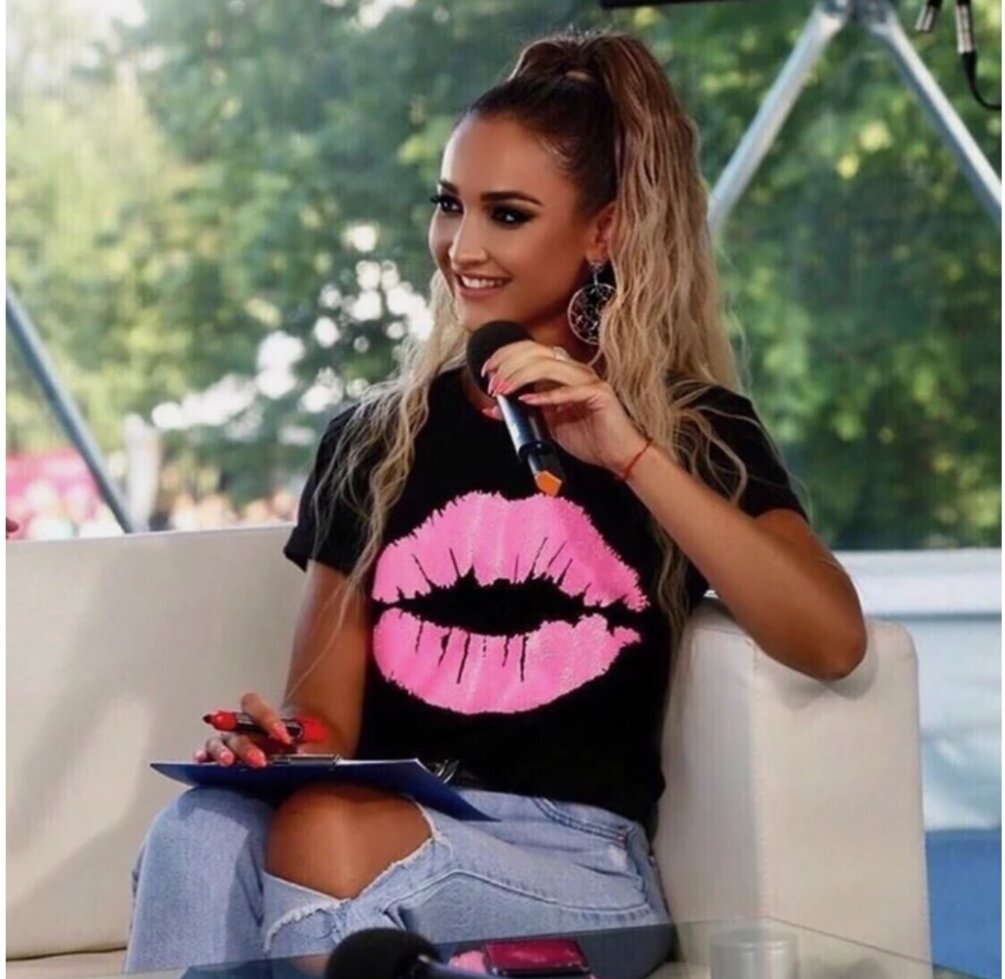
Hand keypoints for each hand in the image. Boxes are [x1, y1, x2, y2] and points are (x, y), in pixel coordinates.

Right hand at [193, 692, 295, 767]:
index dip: (268, 720)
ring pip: (218, 742)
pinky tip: (202, 763)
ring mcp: (224, 744)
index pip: (256, 707)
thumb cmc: (291, 754)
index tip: (283, 737)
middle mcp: (238, 729)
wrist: (284, 775)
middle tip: (260, 761)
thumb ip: (304, 742)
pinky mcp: (212, 762)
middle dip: (248, 744)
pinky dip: (202, 758)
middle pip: (236, 727)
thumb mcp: (303, 745)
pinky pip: (203, 757)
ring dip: (223, 752)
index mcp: (259, 719)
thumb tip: (303, 749)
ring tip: (229, 763)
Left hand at [480, 340, 649, 474]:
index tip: (486, 371)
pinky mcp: (599, 394)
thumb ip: (524, 413)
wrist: (617, 455)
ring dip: (520, 377)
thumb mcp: (546, 425)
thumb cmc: (587, 438)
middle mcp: (575, 370)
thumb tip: (494, 409)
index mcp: (563, 372)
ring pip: (549, 365)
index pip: (530, 350)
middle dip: (508, 365)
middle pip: (536, 352)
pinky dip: (546, 396)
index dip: (505, 356)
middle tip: (492, 383)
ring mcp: (588, 379)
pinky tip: (529, 401)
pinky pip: (569, 390)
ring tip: (503, 392)